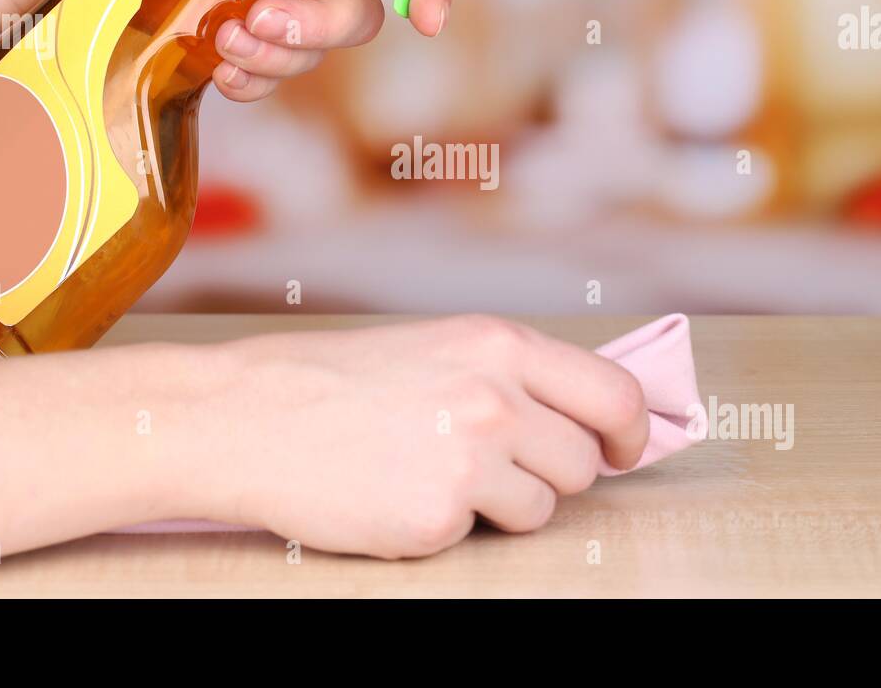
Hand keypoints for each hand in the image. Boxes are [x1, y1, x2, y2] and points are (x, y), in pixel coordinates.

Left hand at [0, 0, 453, 101]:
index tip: (429, 15)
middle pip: (356, 7)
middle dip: (327, 27)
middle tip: (267, 23)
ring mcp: (257, 4)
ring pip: (311, 51)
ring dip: (281, 56)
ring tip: (223, 42)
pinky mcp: (223, 46)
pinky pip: (266, 78)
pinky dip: (255, 82)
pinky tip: (220, 73)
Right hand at [185, 316, 648, 557]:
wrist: (249, 416)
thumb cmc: (336, 379)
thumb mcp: (438, 346)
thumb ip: (513, 375)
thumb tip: (586, 417)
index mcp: (498, 345)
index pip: (613, 393)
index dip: (630, 430)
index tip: (623, 449)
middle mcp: (494, 398)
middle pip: (582, 461)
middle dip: (551, 471)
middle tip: (496, 463)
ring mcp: (468, 460)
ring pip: (541, 506)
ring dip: (503, 502)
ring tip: (434, 471)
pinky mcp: (436, 518)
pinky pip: (478, 535)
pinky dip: (448, 524)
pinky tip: (398, 492)